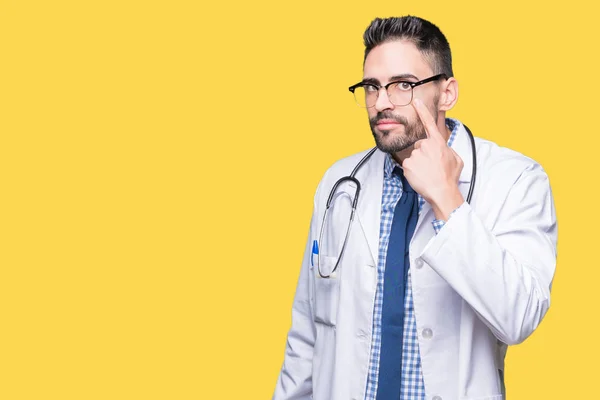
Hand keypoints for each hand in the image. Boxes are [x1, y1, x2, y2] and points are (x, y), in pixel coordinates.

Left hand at [401, 98, 464, 219]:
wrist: (442, 191)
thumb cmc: (449, 176)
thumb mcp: (456, 159)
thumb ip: (447, 149)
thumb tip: (442, 149)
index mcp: (438, 142)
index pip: (429, 123)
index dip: (422, 111)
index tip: (416, 100)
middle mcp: (425, 145)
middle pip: (419, 145)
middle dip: (423, 154)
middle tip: (431, 166)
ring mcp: (416, 154)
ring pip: (414, 156)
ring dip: (418, 163)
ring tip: (427, 173)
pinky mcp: (407, 164)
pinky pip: (408, 165)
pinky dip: (412, 171)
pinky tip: (420, 176)